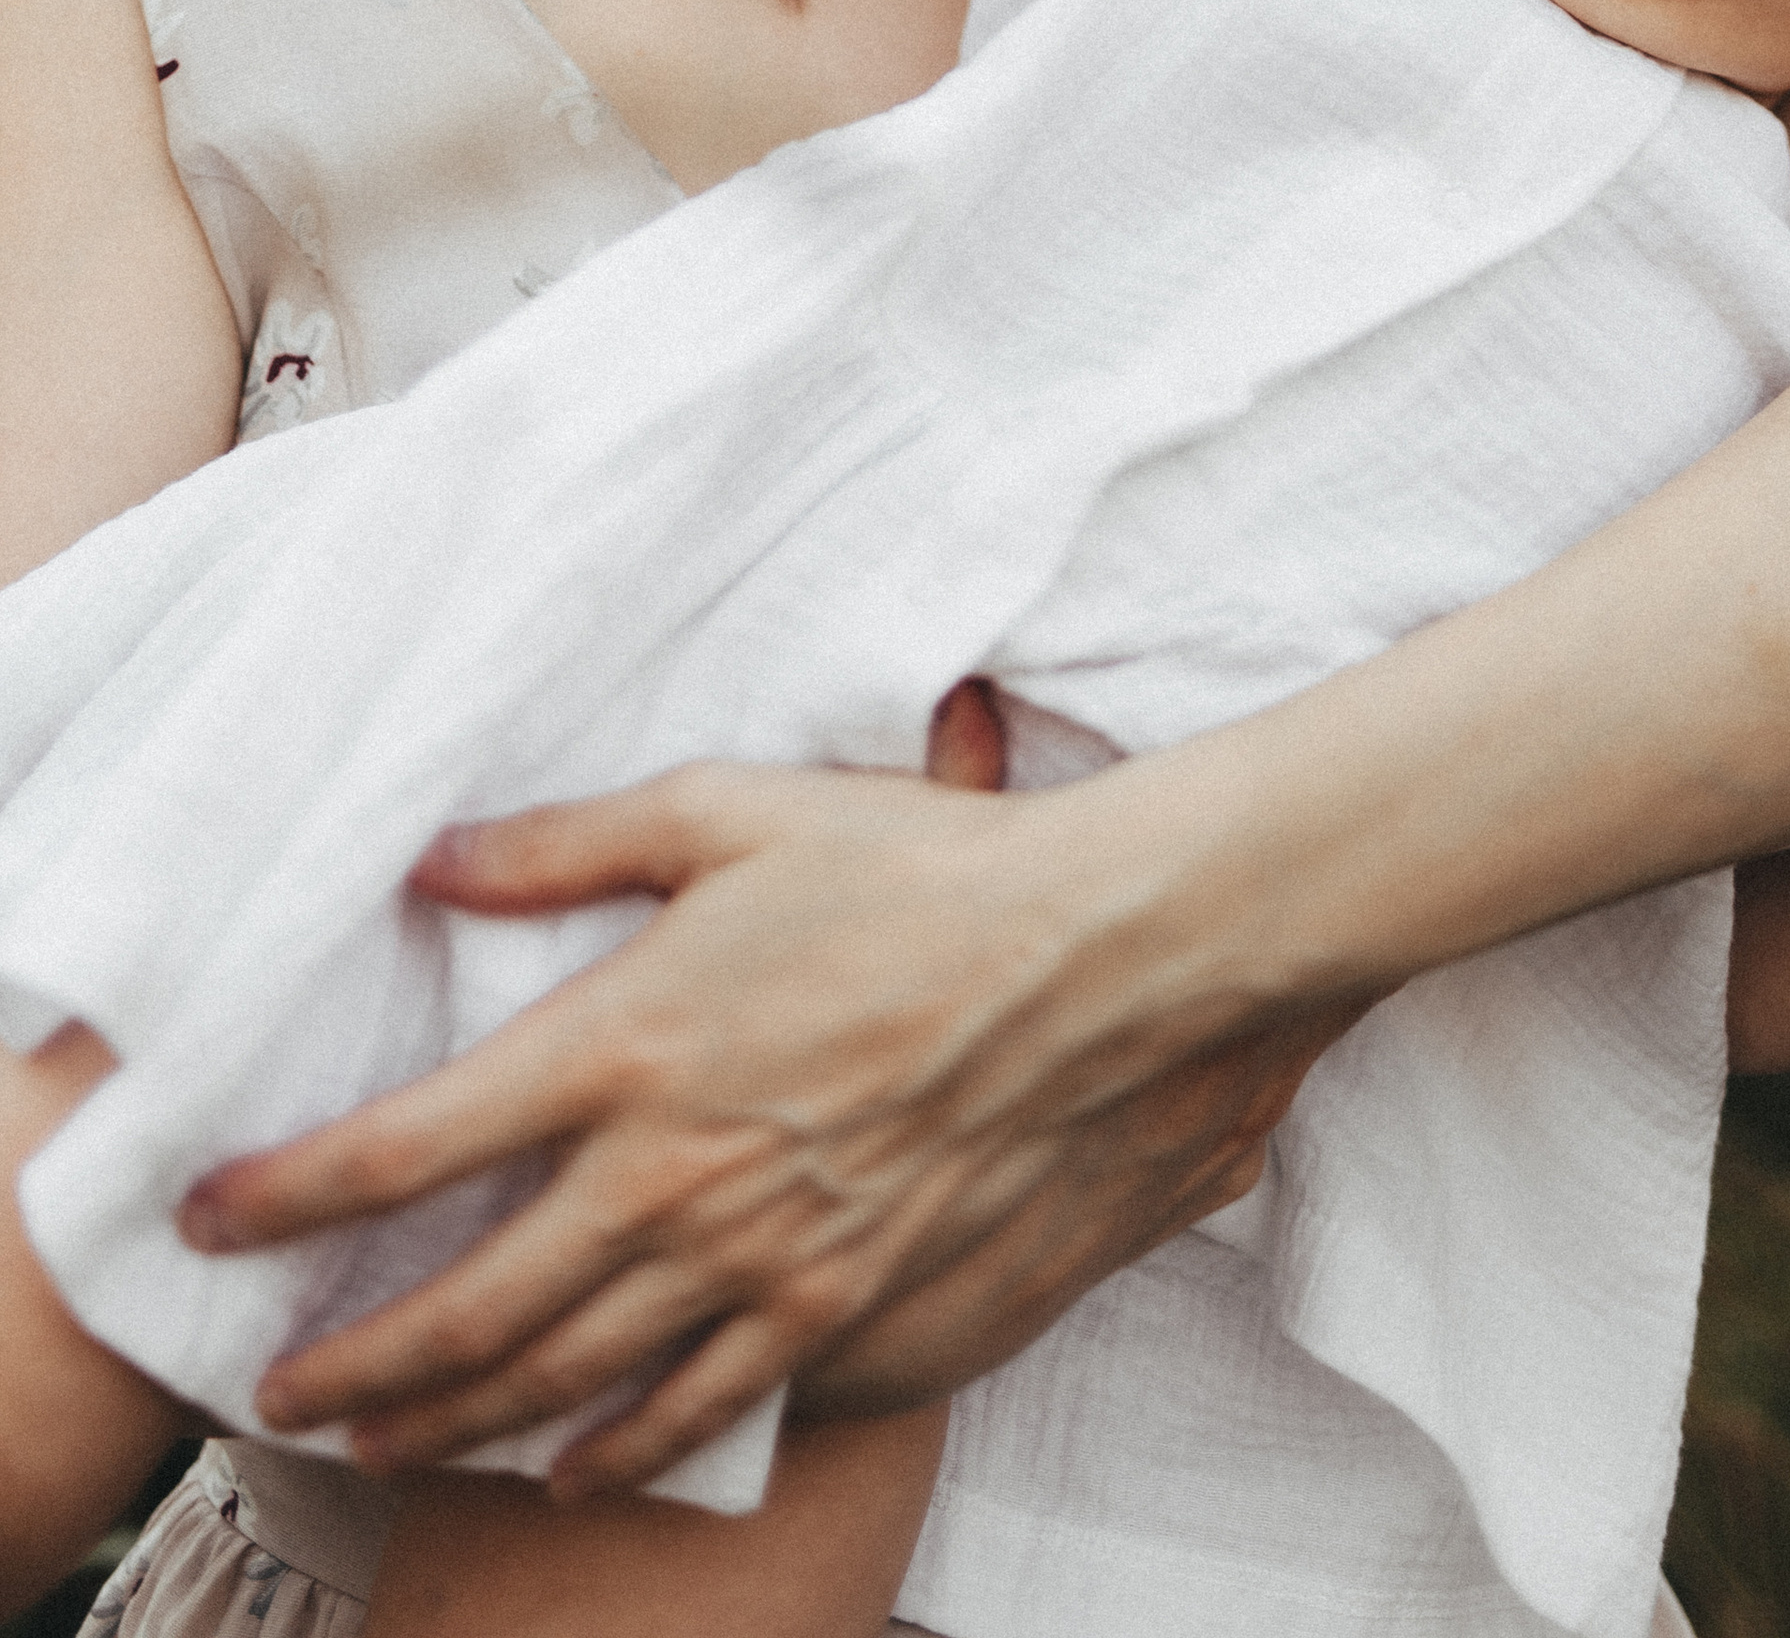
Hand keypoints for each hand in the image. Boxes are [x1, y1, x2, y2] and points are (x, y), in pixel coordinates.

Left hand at [179, 748, 1350, 1494]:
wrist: (1094, 968)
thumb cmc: (916, 870)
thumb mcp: (731, 810)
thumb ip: (570, 841)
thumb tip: (436, 863)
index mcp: (626, 1044)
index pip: (409, 1143)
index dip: (291, 1193)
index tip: (211, 1215)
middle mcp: (669, 1175)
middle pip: (465, 1307)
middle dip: (352, 1362)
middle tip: (276, 1390)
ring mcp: (756, 1261)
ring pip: (563, 1380)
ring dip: (451, 1421)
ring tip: (383, 1443)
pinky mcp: (839, 1310)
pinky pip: (699, 1409)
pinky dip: (614, 1451)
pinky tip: (568, 1464)